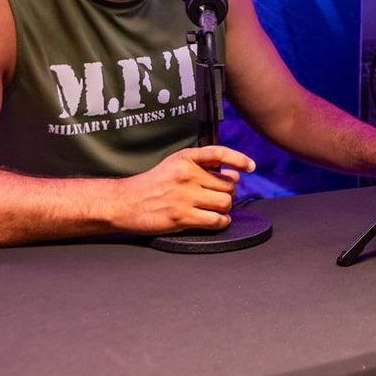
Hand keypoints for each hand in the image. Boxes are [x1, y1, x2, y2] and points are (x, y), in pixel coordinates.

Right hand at [111, 146, 255, 234]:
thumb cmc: (151, 185)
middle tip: (216, 198)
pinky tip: (216, 221)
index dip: (239, 159)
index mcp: (185, 158)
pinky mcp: (182, 216)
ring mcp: (185, 196)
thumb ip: (203, 166)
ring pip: (225, 202)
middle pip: (228, 185)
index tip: (250, 166)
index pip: (218, 153)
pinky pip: (215, 220)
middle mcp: (186, 174)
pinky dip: (221, 222)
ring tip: (215, 210)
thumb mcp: (174, 165)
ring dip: (224, 208)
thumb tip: (235, 174)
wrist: (125, 203)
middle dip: (227, 192)